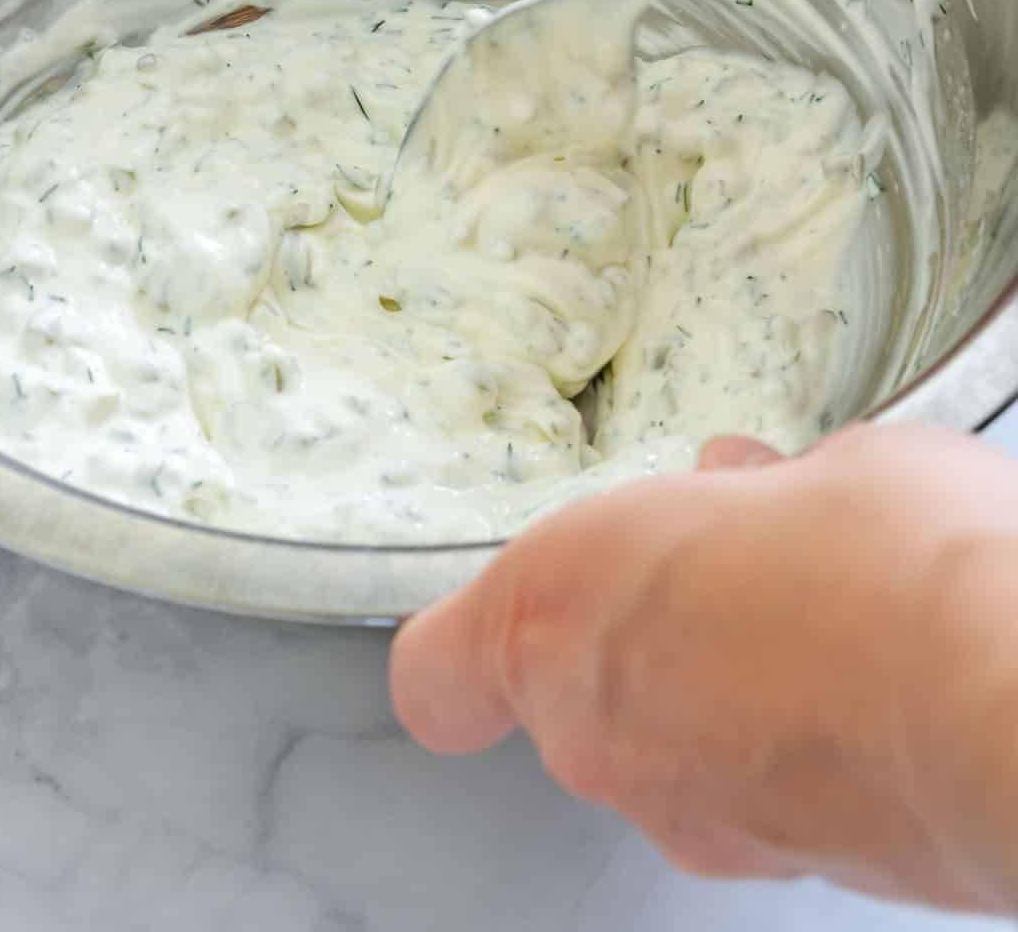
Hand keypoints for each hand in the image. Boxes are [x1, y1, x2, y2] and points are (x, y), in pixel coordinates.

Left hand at [390, 425, 1017, 913]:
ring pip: (666, 743)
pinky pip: (751, 791)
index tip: (523, 602)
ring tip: (827, 614)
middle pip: (576, 687)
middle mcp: (601, 731)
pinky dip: (789, 747)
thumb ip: (744, 502)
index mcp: (563, 606)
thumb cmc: (902, 561)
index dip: (472, 641)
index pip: (440, 669)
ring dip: (719, 685)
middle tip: (735, 559)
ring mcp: (693, 818)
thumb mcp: (812, 468)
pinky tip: (871, 685)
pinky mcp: (790, 872)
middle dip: (646, 621)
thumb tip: (744, 501)